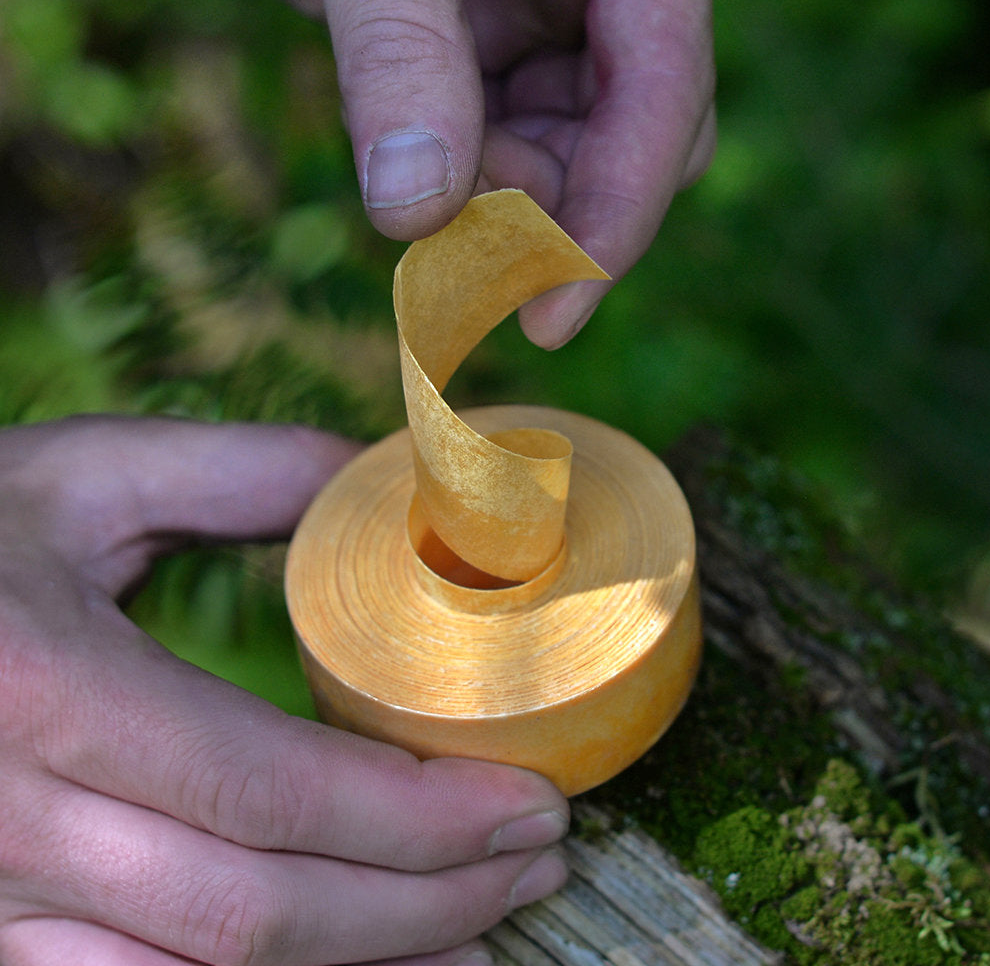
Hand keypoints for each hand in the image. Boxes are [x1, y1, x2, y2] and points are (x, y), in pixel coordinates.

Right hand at [0, 416, 569, 964]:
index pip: (275, 792)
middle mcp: (7, 828)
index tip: (528, 803)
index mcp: (46, 692)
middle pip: (261, 914)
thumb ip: (232, 470)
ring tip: (481, 937)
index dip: (421, 817)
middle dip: (426, 906)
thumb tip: (373, 479)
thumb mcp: (77, 476)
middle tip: (538, 864)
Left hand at [239, 0, 715, 348]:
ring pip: (558, 157)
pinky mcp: (484, 51)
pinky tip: (411, 183)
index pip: (665, 86)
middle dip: (549, 213)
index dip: (617, 212)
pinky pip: (495, 146)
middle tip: (465, 270)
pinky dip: (455, 187)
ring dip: (493, 207)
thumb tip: (414, 215)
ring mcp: (544, 22)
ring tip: (420, 201)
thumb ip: (398, 52)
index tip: (552, 320)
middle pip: (629, 139)